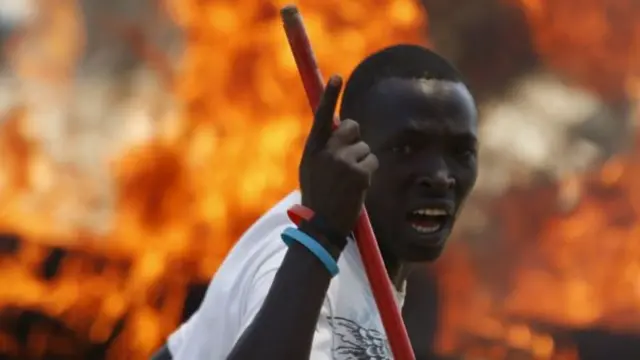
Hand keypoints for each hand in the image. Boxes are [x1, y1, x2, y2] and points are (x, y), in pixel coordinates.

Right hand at [299, 75, 378, 238]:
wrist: (322, 227)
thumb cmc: (317, 199)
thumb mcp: (311, 170)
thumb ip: (323, 149)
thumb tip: (340, 128)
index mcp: (312, 150)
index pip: (322, 116)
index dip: (329, 95)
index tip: (337, 77)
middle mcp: (327, 152)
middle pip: (351, 126)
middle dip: (355, 138)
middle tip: (349, 159)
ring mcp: (343, 162)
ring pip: (365, 147)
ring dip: (362, 161)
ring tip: (350, 182)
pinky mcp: (360, 173)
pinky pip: (372, 160)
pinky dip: (369, 172)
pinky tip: (358, 187)